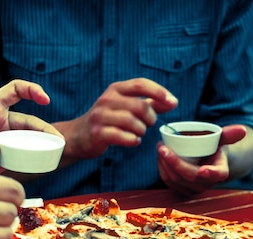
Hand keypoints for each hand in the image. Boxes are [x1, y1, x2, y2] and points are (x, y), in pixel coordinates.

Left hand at [0, 79, 62, 180]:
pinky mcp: (5, 156)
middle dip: (46, 128)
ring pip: (30, 139)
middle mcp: (0, 122)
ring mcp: (4, 140)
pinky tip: (45, 164)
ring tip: (57, 153)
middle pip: (29, 120)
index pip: (15, 90)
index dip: (32, 90)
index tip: (45, 100)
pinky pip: (25, 155)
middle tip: (58, 141)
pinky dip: (36, 158)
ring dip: (44, 144)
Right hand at [59, 78, 177, 160]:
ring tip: (139, 133)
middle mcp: (107, 99)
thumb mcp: (126, 106)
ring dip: (142, 131)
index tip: (173, 102)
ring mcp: (100, 116)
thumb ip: (149, 103)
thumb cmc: (109, 120)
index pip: (141, 84)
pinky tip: (133, 141)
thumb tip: (172, 102)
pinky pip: (123, 137)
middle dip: (151, 118)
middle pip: (140, 106)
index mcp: (116, 89)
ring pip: (133, 122)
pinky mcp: (98, 133)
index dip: (159, 92)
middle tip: (149, 124)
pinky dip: (133, 140)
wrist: (79, 135)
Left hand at [157, 125, 246, 193]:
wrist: (206, 159)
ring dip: (165, 165)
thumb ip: (229, 134)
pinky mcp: (182, 190)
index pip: (217, 175)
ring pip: (177, 180)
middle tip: (163, 147)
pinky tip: (160, 157)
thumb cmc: (214, 147)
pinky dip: (162, 170)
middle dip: (174, 163)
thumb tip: (243, 130)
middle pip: (189, 176)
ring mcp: (194, 189)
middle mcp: (207, 184)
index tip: (203, 170)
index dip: (210, 173)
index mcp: (220, 172)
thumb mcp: (221, 139)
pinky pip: (169, 182)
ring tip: (160, 148)